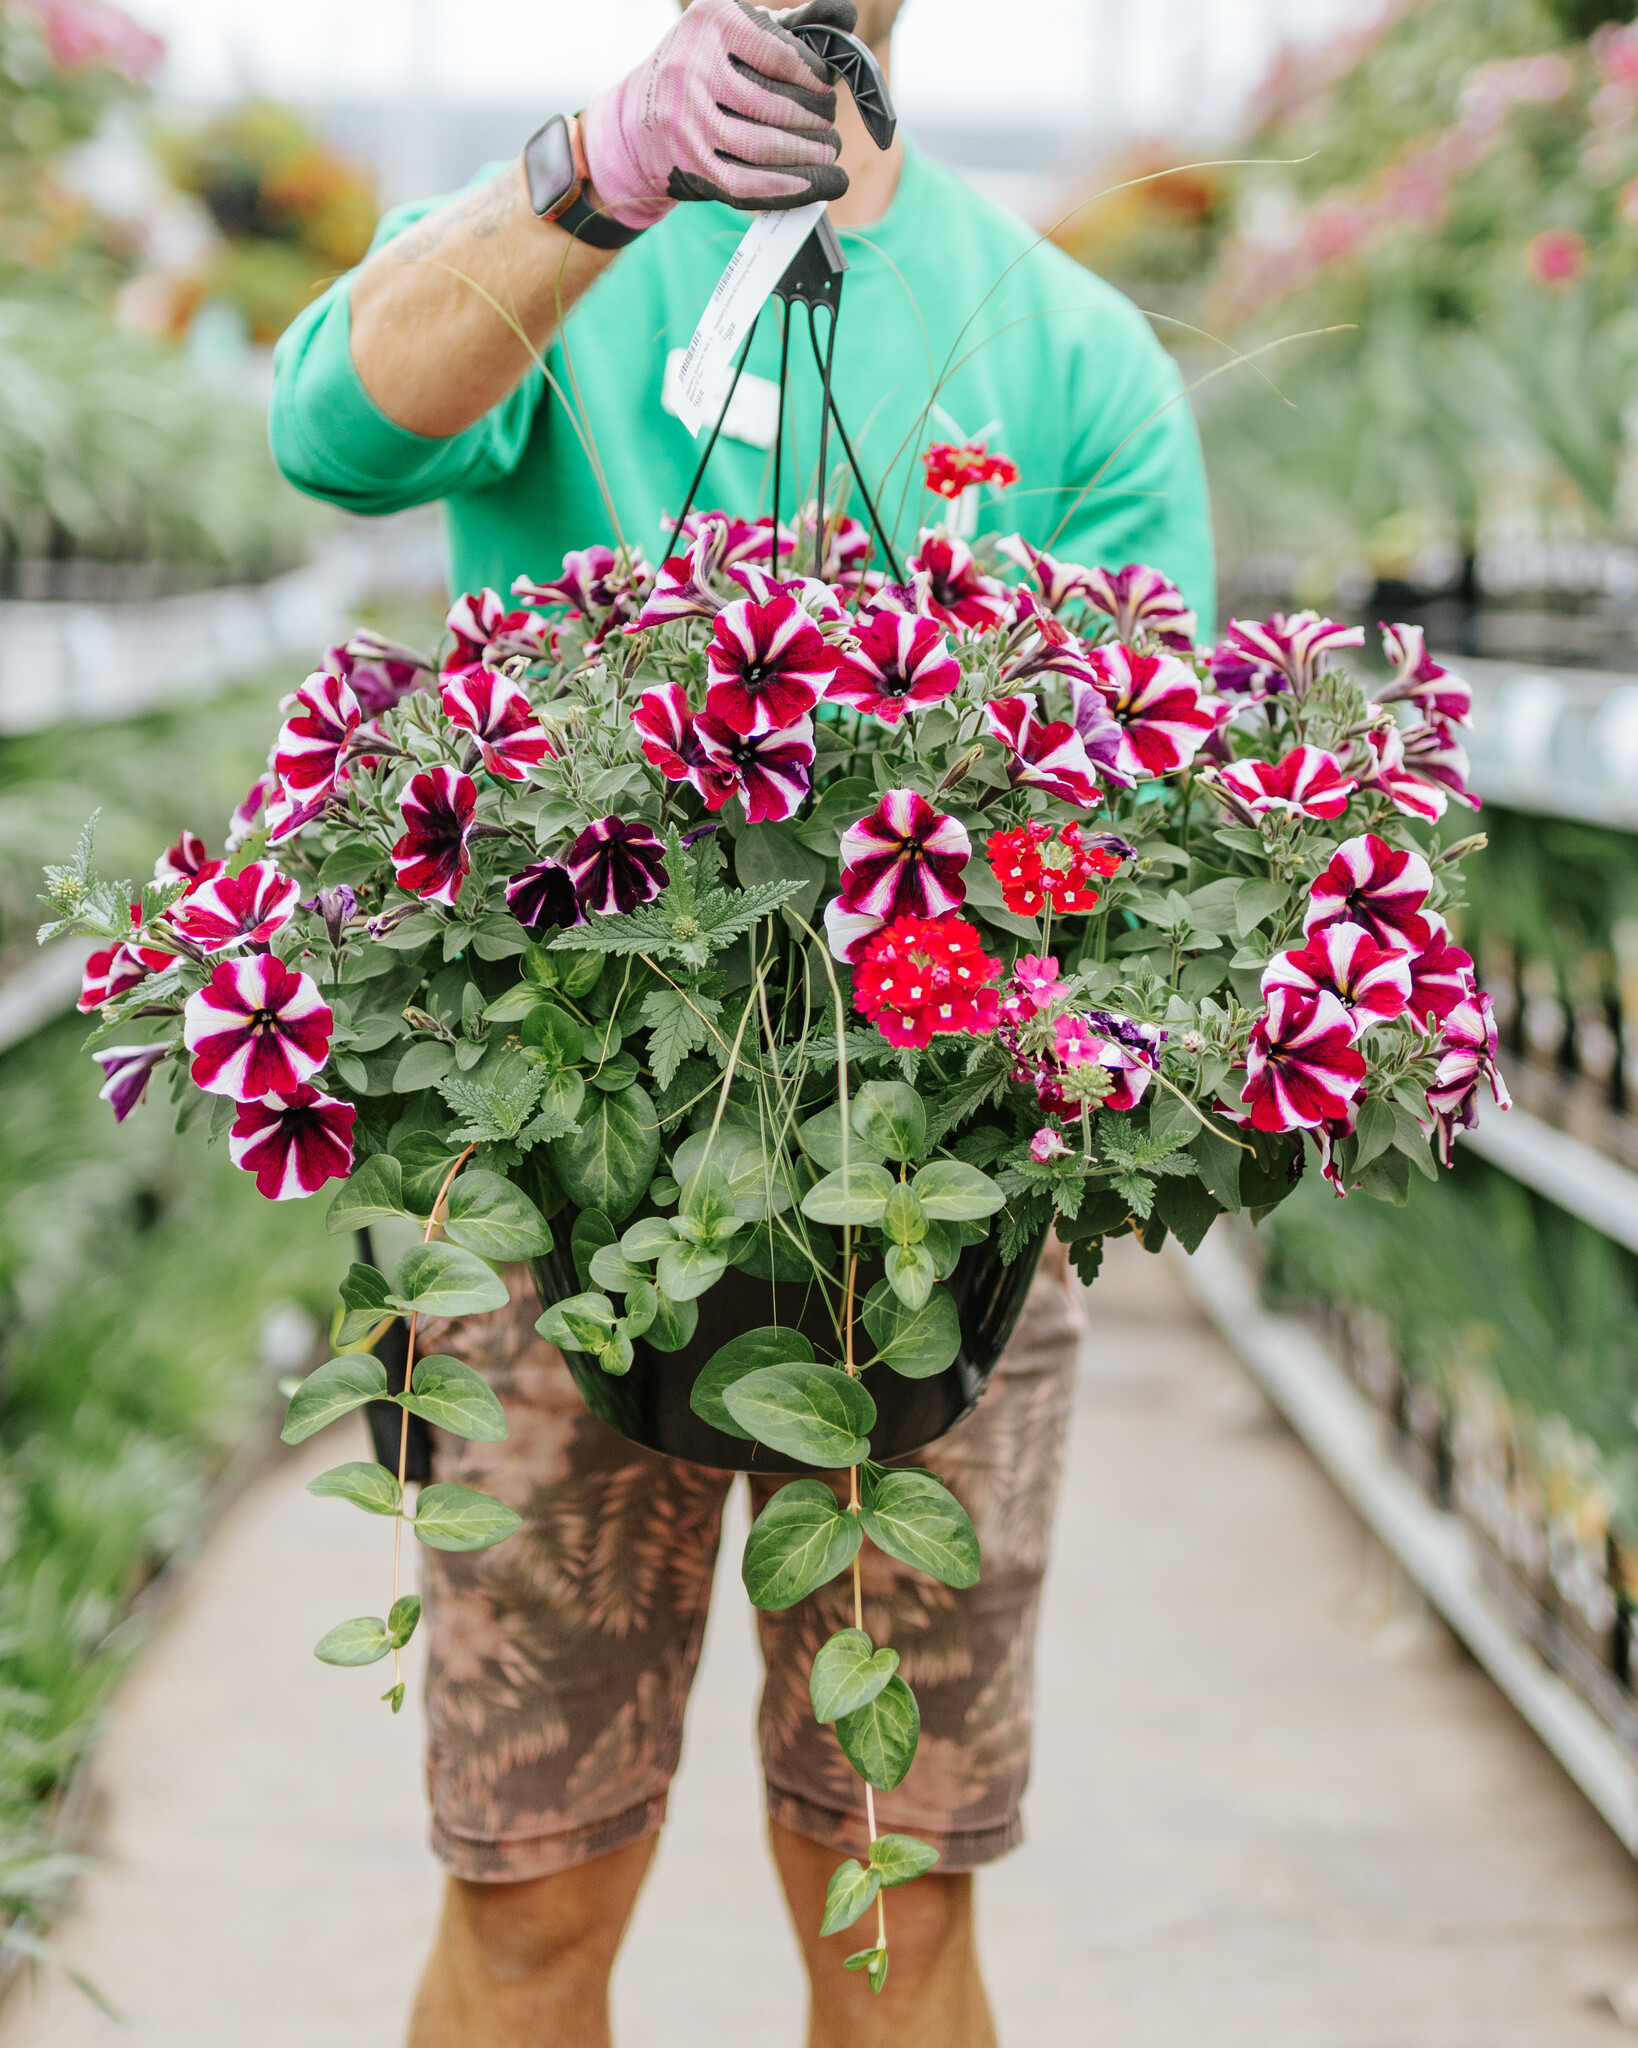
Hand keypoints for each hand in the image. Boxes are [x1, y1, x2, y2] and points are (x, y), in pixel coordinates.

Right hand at [582, 0, 855, 229]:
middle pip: (778, 105)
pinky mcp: (692, 165)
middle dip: (817, 120)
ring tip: (828, 152)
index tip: (828, 87)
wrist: (636, 121)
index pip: (782, 53)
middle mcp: (696, 69)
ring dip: (809, 156)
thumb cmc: (699, 68)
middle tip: (830, 125)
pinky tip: (815, 184)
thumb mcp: (733, 30)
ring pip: (766, 147)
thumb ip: (787, 25)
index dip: (816, 76)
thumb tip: (843, 14)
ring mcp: (691, 122)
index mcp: (712, 23)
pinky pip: (749, 183)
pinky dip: (788, 187)